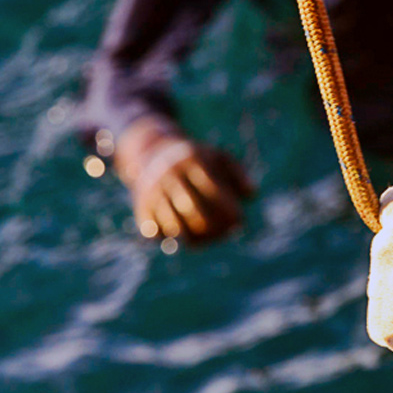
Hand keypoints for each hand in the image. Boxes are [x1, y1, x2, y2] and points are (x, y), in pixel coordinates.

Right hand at [113, 118, 253, 244]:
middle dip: (212, 228)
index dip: (227, 209)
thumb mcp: (218, 157)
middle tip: (226, 234)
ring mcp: (152, 191)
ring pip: (173, 225)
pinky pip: (156, 232)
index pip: (212, 190)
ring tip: (207, 240)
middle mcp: (169, 174)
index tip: (240, 221)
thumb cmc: (194, 160)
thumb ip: (238, 174)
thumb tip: (251, 195)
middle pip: (192, 210)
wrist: (150, 151)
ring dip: (193, 239)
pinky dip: (170, 240)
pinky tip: (185, 238)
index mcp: (191, 160)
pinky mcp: (141, 207)